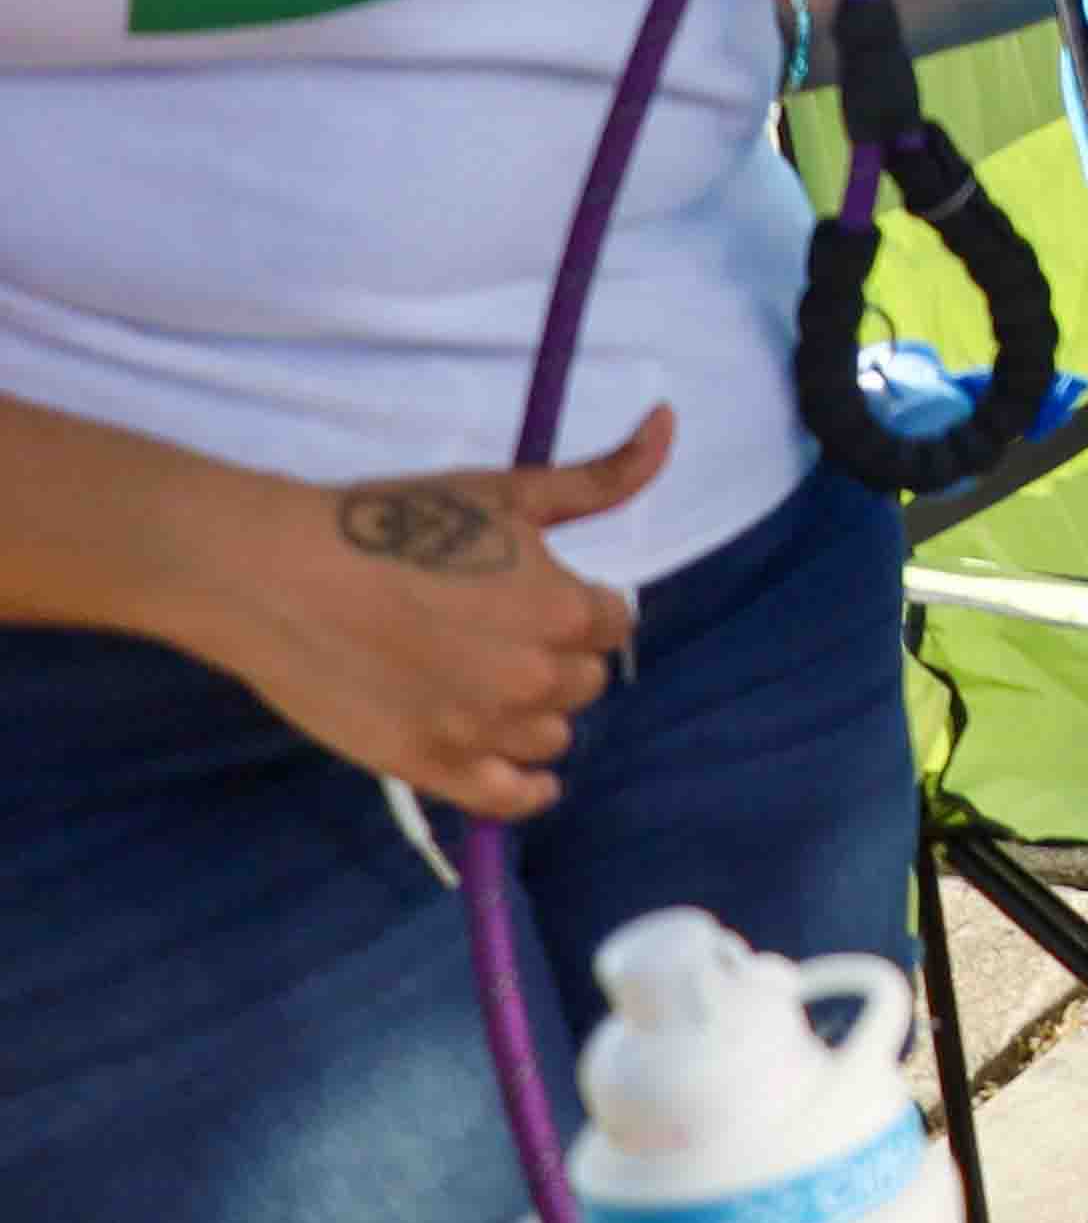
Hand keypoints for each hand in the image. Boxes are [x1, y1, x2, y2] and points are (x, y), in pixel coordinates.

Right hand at [196, 410, 667, 820]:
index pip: (612, 625)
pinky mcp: (432, 767)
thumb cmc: (394, 521)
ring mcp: (485, 729)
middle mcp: (537, 678)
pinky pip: (509, 799)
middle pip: (583, 682)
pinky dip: (524, 790)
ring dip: (532, 716)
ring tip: (485, 687)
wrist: (282, 574)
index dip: (580, 610)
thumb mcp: (508, 491)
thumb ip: (601, 477)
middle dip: (556, 661)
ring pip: (550, 738)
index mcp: (565, 610)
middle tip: (499, 638)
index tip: (538, 602)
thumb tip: (670, 423)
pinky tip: (521, 775)